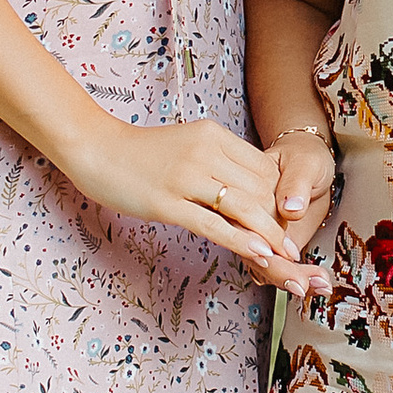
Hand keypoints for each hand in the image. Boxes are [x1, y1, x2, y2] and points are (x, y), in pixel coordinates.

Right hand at [76, 115, 329, 292]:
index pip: (264, 169)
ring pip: (243, 207)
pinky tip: (257, 253)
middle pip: (259, 190)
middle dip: (281, 221)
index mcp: (214, 136)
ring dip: (269, 235)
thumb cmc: (141, 153)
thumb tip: (246, 187)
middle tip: (296, 249)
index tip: (291, 222)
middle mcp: (206, 152)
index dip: (282, 198)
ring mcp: (186, 177)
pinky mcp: (167, 202)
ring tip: (286, 256)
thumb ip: (217, 161)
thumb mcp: (187, 145)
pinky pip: (212, 223)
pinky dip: (240, 240)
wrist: (96, 148)